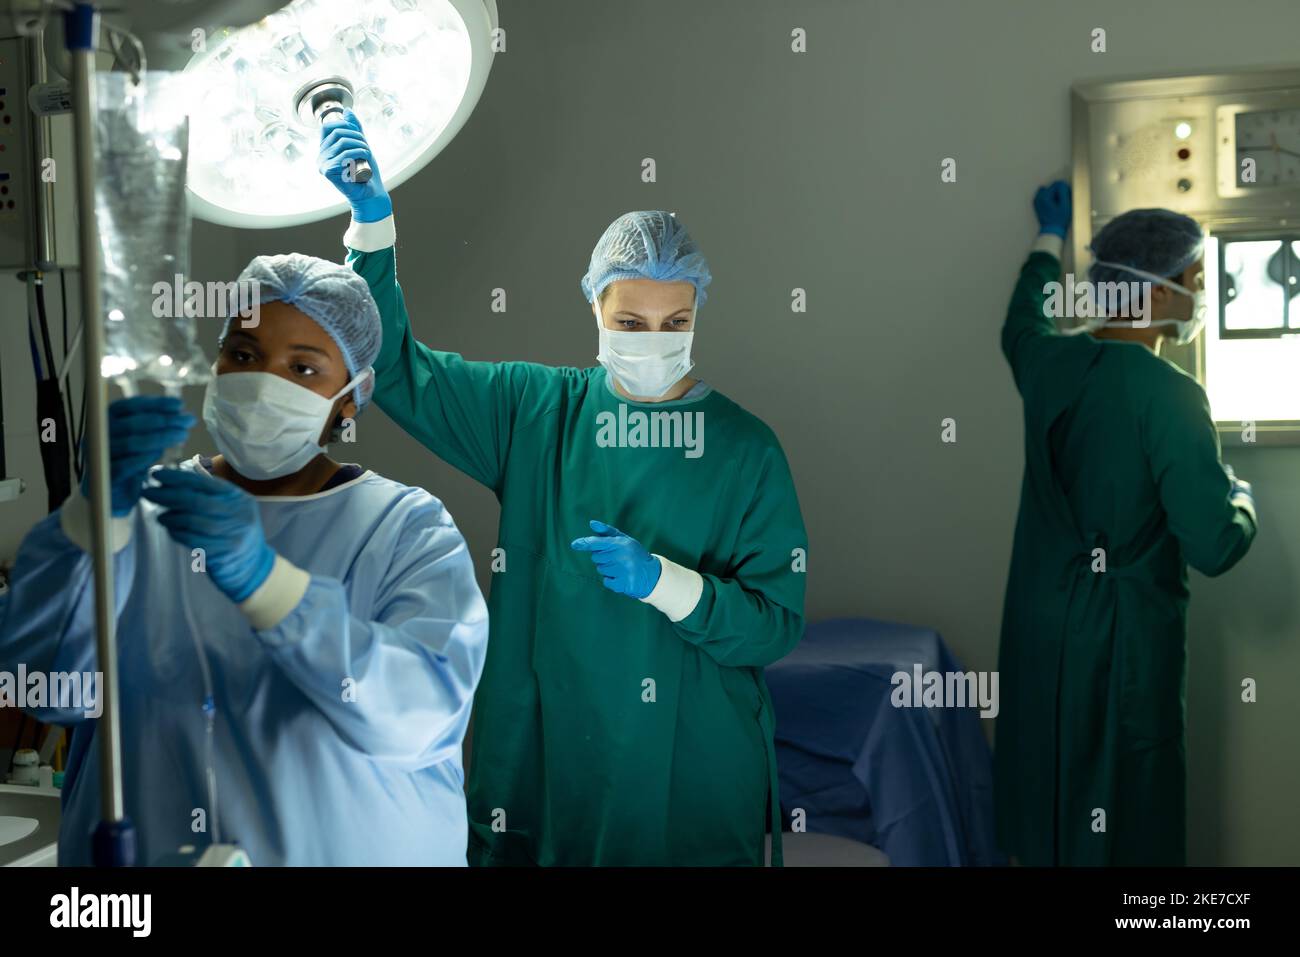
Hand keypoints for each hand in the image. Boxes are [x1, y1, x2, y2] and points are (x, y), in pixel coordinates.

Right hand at [84, 396, 194, 516]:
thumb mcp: (140, 442)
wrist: (112, 497)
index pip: (128, 406)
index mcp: (104, 422)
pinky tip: (161, 453)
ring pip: (131, 443)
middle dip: (164, 420)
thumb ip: (152, 428)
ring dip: (161, 437)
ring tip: (182, 434)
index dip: (154, 404)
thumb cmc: (128, 464)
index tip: (179, 405)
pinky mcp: (104, 477)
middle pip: (132, 423)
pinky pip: (125, 465)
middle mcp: (97, 436)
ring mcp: (98, 456)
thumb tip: (180, 413)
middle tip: (187, 420)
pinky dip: (145, 458)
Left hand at [141, 469, 275, 602]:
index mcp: (239, 498)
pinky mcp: (223, 553)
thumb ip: (209, 494)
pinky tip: (171, 530)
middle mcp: (238, 514)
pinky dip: (177, 533)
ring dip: (171, 517)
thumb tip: (175, 479)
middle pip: (196, 501)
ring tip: (161, 516)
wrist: (253, 566)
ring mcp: (232, 534)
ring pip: (192, 521)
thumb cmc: (235, 533)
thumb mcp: (231, 509)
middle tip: (148, 492)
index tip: (157, 474)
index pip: (204, 483)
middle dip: (168, 495)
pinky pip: (193, 540)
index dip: (178, 477)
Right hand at [318, 108, 391, 222]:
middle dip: (356, 136)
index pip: (327, 127)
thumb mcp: (360, 145)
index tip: (358, 134)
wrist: (370, 193)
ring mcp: (323, 164)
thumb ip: (354, 129)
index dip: (344, 125)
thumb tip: (347, 111)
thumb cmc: (366, 171)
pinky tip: (364, 158)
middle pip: (337, 133)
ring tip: (367, 154)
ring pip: (342, 142)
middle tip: (366, 147)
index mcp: (325, 149)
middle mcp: (321, 156)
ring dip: (360, 145)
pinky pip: (344, 154)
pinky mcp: (328, 171)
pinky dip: (358, 153)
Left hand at [570, 520, 661, 598]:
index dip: (584, 543)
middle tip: (616, 558)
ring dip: (607, 569)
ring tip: (621, 567)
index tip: (574, 544)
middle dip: (602, 558)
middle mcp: (621, 557)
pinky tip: (621, 577)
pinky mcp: (622, 584)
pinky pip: (606, 582)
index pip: (597, 543)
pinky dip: (611, 581)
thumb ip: (607, 531)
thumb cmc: (634, 553)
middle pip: (596, 558)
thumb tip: (591, 523)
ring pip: (600, 570)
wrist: (651, 573)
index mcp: (620, 544)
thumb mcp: (623, 539)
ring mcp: (621, 571)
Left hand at [1033, 180, 1071, 238]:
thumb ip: (1063, 191)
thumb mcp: (1065, 204)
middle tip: (1062, 204)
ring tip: (1057, 205)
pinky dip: (1049, 199)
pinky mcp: (1037, 205)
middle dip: (1058, 193)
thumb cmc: (1060, 219)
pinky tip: (1053, 206)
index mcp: (1045, 196)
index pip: (1057, 184)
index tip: (1066, 199)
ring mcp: (1037, 201)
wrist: (1052, 230)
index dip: (1064, 190)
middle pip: (1052, 188)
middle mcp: (1039, 197)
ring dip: (1054, 195)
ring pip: (1049, 192)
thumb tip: (1062, 184)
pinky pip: (1045, 197)